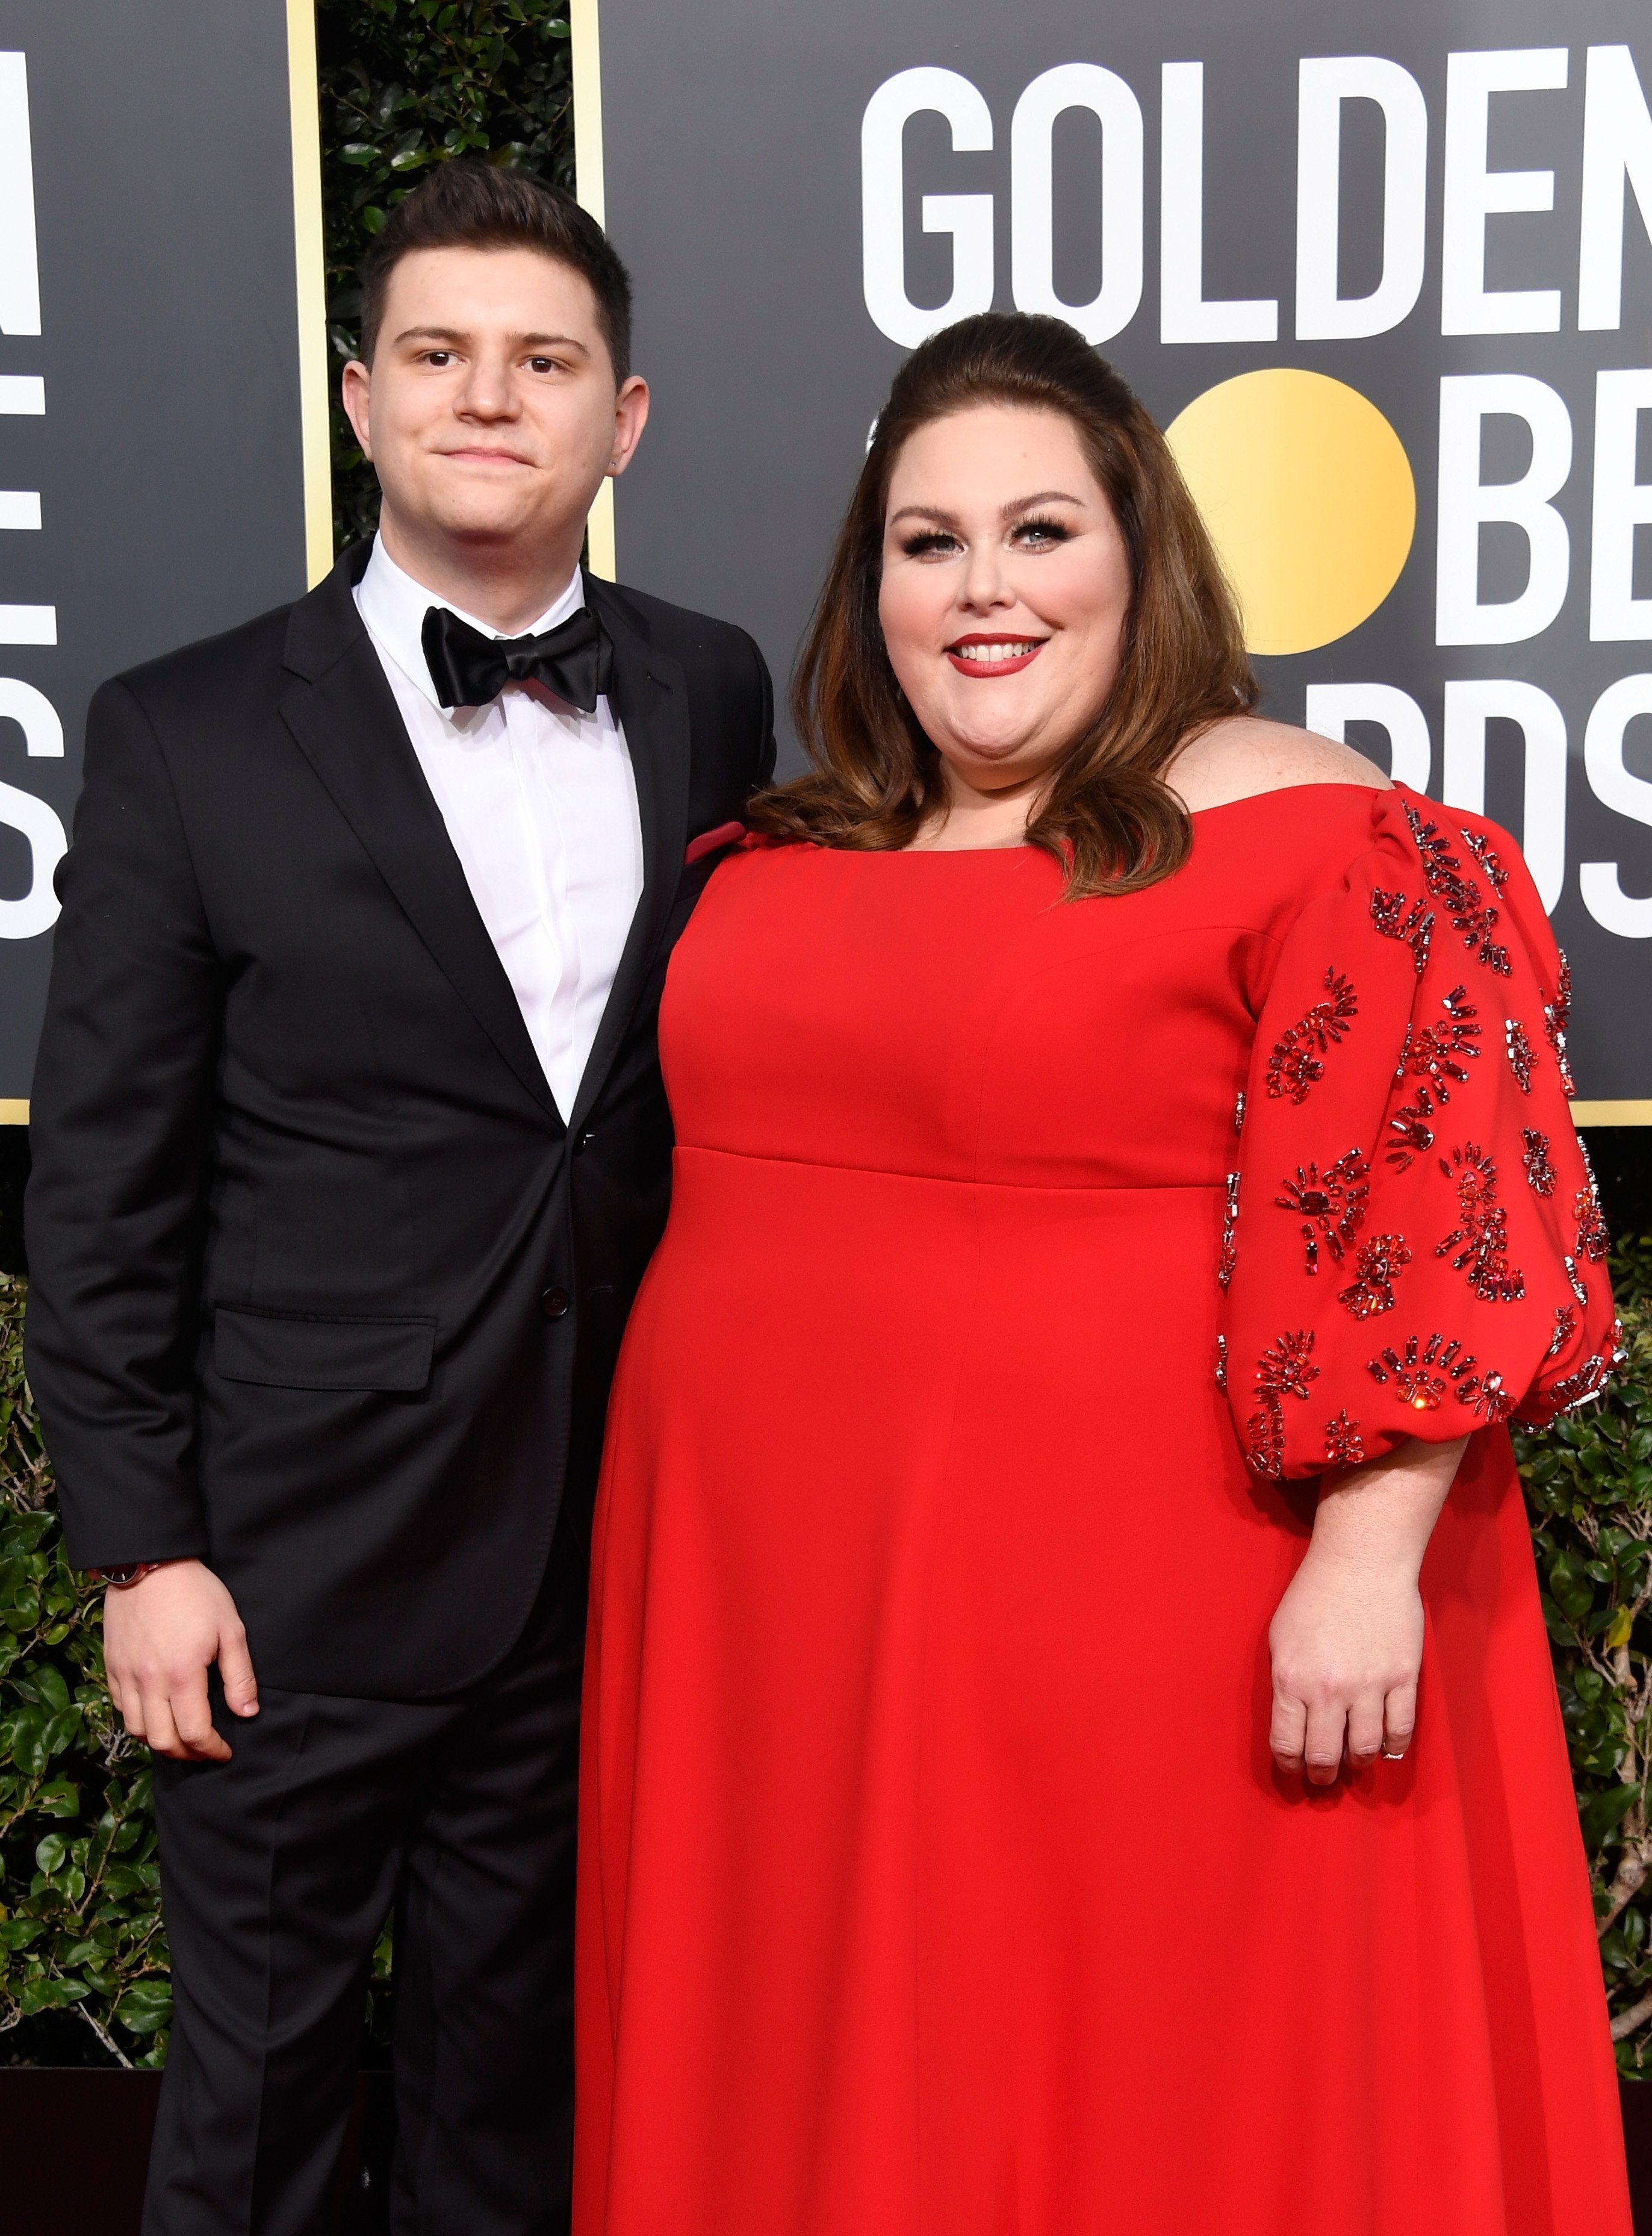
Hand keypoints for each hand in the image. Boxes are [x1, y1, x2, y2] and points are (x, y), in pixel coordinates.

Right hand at [101, 1558, 258, 1761]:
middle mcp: (149, 1682)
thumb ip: (239, 1675)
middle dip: (187, 1754)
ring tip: (181, 1734)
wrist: (151, 1564)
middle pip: (162, 1741)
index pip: (194, 1733)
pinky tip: (156, 1712)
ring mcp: (126, 1676)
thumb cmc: (196, 1594)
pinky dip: (138, 1720)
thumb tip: (247, 1713)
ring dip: (160, 1741)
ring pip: (137, 1730)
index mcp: (182, 1675)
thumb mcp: (230, 1629)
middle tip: (204, 1749)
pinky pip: (121, 1708)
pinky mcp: (112, 1667)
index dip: (211, 1749)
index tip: (224, 1751)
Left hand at [1267, 1543, 1422, 1784]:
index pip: (1288, 1744)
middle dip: (1322, 1774)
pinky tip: (1385, 1749)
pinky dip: (1393, 1747)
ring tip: (1353, 1762)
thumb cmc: (1314, 1595)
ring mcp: (1370, 1686)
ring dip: (1357, 1763)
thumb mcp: (1280, 1638)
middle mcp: (1330, 1690)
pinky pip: (1400, 1730)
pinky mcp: (1403, 1678)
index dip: (1291, 1765)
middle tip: (1323, 1777)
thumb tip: (1293, 1723)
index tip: (1295, 1769)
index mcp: (1292, 1680)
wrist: (1361, 1562)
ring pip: (1365, 1749)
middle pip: (1326, 1756)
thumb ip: (1285, 1683)